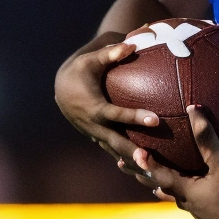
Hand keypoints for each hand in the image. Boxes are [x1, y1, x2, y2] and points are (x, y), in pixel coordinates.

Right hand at [53, 38, 163, 168]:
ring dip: (132, 164)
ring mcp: (95, 135)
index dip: (135, 117)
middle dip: (133, 153)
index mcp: (93, 107)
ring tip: (153, 174)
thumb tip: (131, 44)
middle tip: (153, 161)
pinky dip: (128, 162)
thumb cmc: (81, 70)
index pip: (117, 114)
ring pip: (116, 152)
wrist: (62, 88)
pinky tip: (146, 172)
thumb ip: (111, 53)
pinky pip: (115, 152)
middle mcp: (94, 125)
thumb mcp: (92, 59)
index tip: (156, 119)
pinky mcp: (99, 139)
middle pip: (117, 142)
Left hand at [133, 108, 218, 218]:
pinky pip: (190, 201)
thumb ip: (207, 140)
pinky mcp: (209, 217)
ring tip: (154, 179)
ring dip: (161, 185)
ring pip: (172, 196)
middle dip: (142, 174)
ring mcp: (196, 212)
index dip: (143, 162)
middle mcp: (184, 202)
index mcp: (183, 190)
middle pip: (157, 187)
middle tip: (126, 164)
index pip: (157, 174)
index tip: (129, 152)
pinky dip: (183, 192)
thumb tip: (193, 110)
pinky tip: (194, 191)